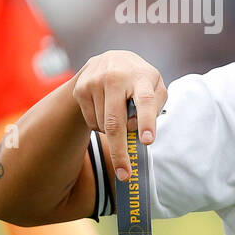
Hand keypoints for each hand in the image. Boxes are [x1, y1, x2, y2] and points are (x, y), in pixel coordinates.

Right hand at [72, 50, 166, 181]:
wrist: (108, 59)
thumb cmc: (140, 80)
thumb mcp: (155, 86)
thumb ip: (155, 106)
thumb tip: (140, 131)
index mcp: (141, 76)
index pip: (145, 101)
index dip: (146, 122)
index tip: (147, 142)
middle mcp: (116, 77)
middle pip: (116, 122)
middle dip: (120, 151)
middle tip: (126, 174)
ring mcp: (94, 82)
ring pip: (103, 126)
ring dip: (114, 133)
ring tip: (120, 115)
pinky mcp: (79, 89)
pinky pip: (91, 122)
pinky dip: (101, 126)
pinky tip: (106, 110)